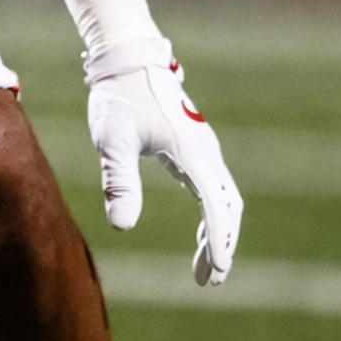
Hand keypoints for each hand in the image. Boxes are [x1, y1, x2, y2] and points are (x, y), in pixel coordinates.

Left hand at [84, 35, 242, 285]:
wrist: (127, 60)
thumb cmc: (118, 97)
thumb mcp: (112, 141)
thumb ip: (118, 181)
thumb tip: (122, 226)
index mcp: (193, 152)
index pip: (216, 205)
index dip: (220, 241)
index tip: (217, 271)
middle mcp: (206, 152)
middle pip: (228, 206)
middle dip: (222, 245)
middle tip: (211, 280)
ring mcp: (203, 149)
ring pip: (223, 198)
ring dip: (219, 233)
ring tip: (206, 270)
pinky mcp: (193, 148)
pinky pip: (212, 188)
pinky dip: (213, 215)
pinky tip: (203, 233)